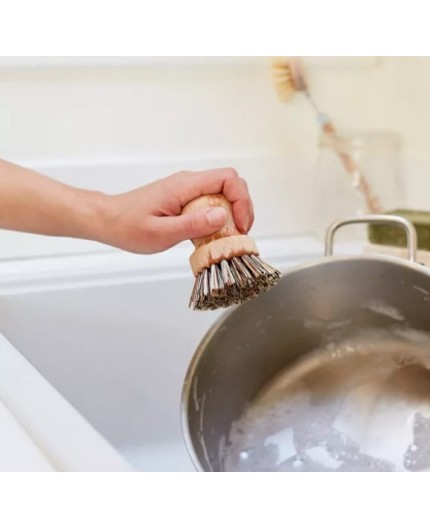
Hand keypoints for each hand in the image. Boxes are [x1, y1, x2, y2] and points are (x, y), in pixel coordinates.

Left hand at [98, 168, 254, 253]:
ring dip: (230, 215)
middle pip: (229, 185)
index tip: (240, 225)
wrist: (108, 220)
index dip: (241, 200)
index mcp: (184, 186)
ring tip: (227, 238)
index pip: (227, 179)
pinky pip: (209, 203)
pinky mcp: (183, 200)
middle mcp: (188, 183)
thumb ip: (192, 225)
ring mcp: (186, 191)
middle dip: (241, 209)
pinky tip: (211, 237)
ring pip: (221, 195)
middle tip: (238, 234)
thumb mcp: (160, 233)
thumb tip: (222, 216)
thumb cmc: (128, 227)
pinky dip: (217, 219)